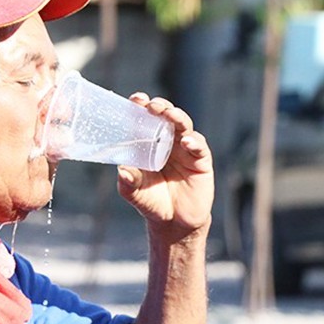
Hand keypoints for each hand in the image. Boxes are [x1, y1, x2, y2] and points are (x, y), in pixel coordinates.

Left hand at [116, 93, 213, 238]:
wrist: (173, 223)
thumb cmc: (151, 201)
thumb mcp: (135, 193)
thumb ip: (128, 182)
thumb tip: (122, 170)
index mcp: (150, 142)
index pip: (146, 118)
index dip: (141, 106)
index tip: (135, 99)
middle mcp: (168, 140)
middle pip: (167, 115)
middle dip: (161, 106)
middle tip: (152, 105)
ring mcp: (186, 149)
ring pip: (184, 125)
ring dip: (177, 117)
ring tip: (169, 115)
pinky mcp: (201, 161)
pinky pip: (199, 147)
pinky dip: (194, 141)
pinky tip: (186, 142)